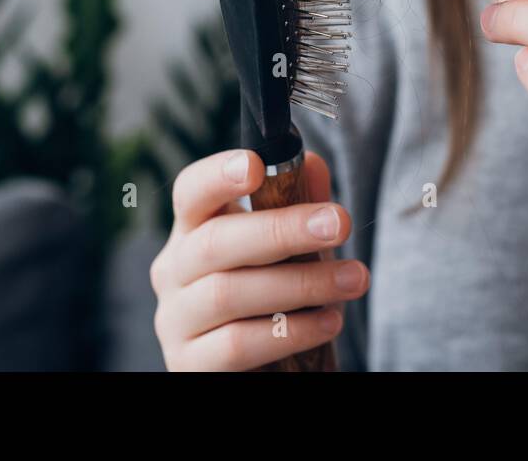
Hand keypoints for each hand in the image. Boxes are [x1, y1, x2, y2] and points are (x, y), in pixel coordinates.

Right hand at [149, 148, 368, 370]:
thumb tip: (310, 163)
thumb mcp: (291, 247)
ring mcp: (176, 321)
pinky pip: (238, 344)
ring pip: (228, 293)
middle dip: (282, 230)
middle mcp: (174, 271)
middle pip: (214, 242)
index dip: (217, 175)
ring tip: (354, 279)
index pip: (190, 192)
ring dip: (302, 283)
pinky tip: (330, 321)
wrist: (266, 362)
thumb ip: (298, 203)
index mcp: (193, 230)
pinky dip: (290, 331)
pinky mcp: (190, 365)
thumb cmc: (275, 293)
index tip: (256, 164)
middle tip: (339, 223)